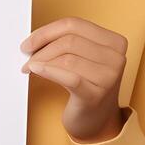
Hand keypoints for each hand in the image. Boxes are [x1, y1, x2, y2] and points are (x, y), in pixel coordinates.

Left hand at [20, 16, 127, 141]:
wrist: (95, 120)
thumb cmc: (86, 85)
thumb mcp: (82, 58)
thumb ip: (65, 42)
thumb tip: (34, 39)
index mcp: (114, 42)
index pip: (74, 24)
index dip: (46, 31)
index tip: (29, 42)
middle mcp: (116, 58)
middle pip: (69, 41)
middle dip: (41, 48)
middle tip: (27, 58)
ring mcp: (109, 77)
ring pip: (67, 58)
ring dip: (41, 61)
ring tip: (30, 67)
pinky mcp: (96, 95)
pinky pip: (68, 77)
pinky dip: (48, 71)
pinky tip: (35, 70)